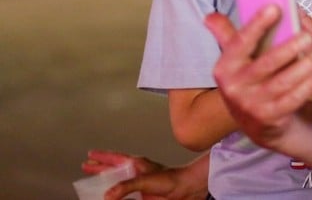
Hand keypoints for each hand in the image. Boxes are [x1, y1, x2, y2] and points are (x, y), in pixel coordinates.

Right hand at [81, 150, 206, 199]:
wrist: (186, 189)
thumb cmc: (170, 179)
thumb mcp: (145, 180)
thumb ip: (126, 186)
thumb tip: (107, 195)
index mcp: (136, 164)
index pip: (115, 158)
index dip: (102, 156)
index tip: (90, 154)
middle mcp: (135, 173)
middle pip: (113, 170)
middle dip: (100, 168)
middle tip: (86, 166)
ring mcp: (138, 185)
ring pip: (118, 183)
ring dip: (106, 184)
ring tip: (94, 185)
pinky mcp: (142, 196)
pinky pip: (125, 196)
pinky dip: (117, 197)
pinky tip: (111, 198)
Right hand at [205, 7, 311, 147]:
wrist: (256, 123)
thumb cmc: (250, 81)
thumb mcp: (236, 60)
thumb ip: (227, 35)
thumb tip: (210, 17)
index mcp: (225, 67)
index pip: (240, 42)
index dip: (257, 24)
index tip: (274, 7)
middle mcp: (234, 88)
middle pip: (265, 64)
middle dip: (288, 48)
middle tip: (307, 36)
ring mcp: (251, 106)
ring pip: (282, 83)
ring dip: (303, 67)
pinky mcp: (269, 119)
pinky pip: (292, 100)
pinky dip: (307, 85)